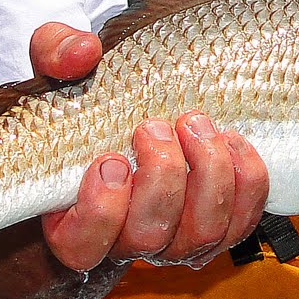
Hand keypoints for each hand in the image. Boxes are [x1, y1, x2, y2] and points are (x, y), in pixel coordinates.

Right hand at [0, 21, 268, 298]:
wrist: (135, 120)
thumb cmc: (86, 110)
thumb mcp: (58, 74)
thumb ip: (54, 55)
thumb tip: (84, 53)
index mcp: (73, 222)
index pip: (83, 246)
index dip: (100, 210)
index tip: (109, 159)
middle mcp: (127, 243)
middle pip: (149, 237)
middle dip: (161, 178)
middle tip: (157, 127)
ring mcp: (177, 242)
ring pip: (202, 234)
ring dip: (207, 175)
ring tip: (196, 125)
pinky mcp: (221, 229)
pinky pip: (243, 220)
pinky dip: (245, 180)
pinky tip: (230, 139)